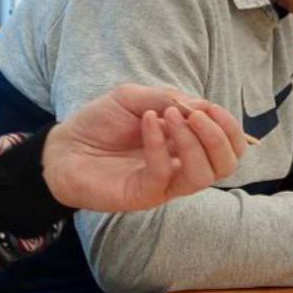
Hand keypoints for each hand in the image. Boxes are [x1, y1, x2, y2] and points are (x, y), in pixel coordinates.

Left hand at [42, 85, 245, 211]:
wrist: (63, 146)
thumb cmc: (100, 122)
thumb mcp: (135, 98)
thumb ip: (169, 98)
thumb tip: (203, 107)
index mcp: (186, 143)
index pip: (229, 144)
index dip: (229, 126)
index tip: (209, 107)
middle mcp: (182, 165)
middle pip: (226, 163)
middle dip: (220, 136)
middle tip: (196, 115)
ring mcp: (164, 182)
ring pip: (204, 175)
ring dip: (195, 141)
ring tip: (171, 117)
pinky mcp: (143, 194)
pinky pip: (163, 173)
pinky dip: (159, 144)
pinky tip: (147, 122)